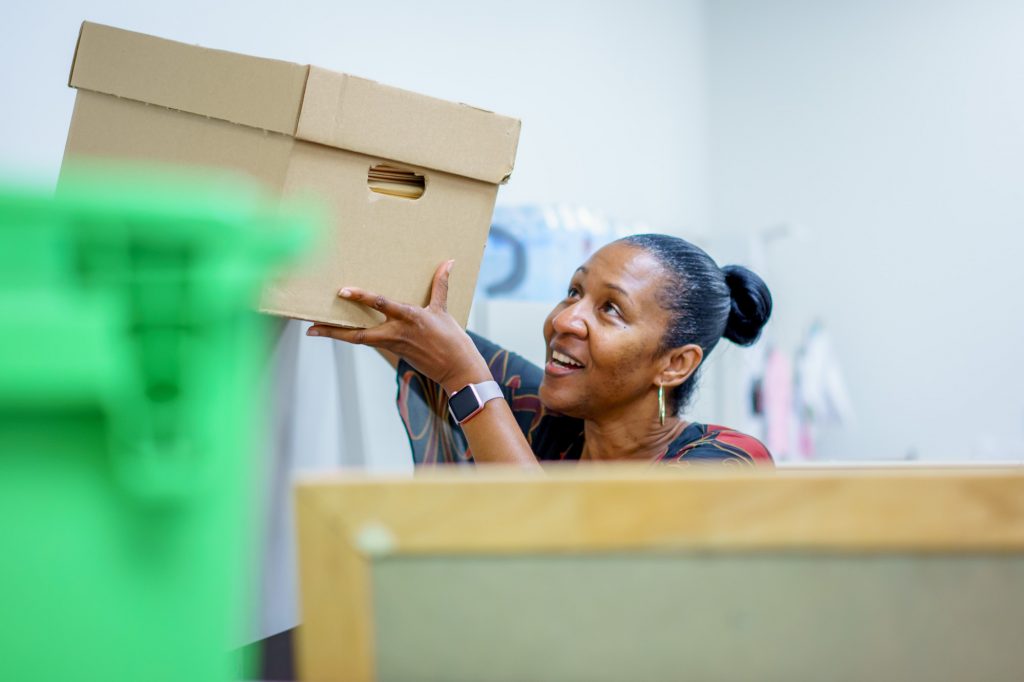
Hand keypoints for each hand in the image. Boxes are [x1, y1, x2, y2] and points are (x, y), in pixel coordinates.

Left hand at [307, 260, 491, 393]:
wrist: (456, 369)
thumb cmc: (452, 339)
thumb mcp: (444, 310)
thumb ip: (440, 285)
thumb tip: (448, 261)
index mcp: (409, 317)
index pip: (380, 304)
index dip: (361, 297)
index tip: (342, 291)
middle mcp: (396, 332)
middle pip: (358, 333)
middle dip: (334, 330)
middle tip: (311, 326)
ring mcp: (392, 344)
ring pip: (358, 339)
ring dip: (336, 335)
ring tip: (314, 329)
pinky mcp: (392, 351)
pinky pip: (368, 341)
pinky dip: (352, 335)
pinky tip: (338, 331)